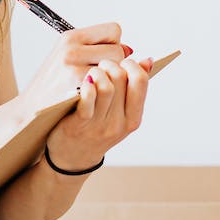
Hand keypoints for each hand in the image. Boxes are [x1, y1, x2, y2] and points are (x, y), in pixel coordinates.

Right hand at [22, 21, 129, 109]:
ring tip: (95, 87)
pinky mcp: (77, 88)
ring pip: (116, 70)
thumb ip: (97, 49)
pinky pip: (108, 87)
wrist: (30, 110)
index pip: (114, 31)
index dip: (113, 45)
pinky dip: (104, 93)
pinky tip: (93, 98)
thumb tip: (130, 50)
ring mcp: (74, 69)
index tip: (103, 59)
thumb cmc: (54, 84)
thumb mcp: (69, 57)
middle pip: (118, 51)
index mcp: (71, 37)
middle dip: (114, 66)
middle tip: (100, 78)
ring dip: (111, 81)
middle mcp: (72, 49)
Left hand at [45, 51, 151, 170]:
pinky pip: (88, 99)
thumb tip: (147, 61)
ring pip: (106, 86)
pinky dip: (87, 86)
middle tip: (102, 65)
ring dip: (97, 72)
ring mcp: (100, 125)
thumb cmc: (96, 129)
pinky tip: (85, 82)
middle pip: (121, 78)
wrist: (72, 158)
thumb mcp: (120, 114)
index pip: (141, 81)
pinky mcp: (79, 124)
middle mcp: (119, 123)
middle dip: (111, 64)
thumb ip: (132, 90)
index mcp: (133, 118)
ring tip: (92, 73)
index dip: (131, 65)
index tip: (122, 63)